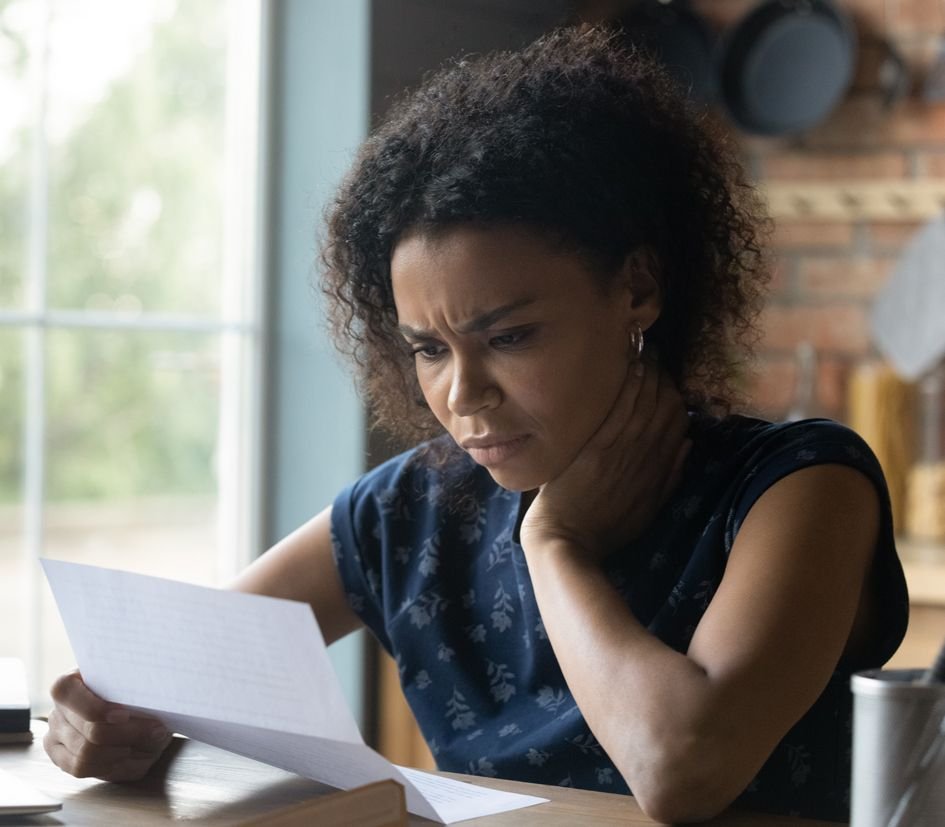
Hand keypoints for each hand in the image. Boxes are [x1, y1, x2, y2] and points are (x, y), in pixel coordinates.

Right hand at [44, 670, 171, 781]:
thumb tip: (153, 712)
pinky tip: (134, 756)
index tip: (125, 715)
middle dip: (129, 735)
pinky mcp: (63, 761)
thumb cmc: (125, 686)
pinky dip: (115, 766)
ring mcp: (56, 740)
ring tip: (150, 744)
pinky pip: (86, 771)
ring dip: (124, 753)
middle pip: (89, 734)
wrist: (120, 698)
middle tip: (158, 731)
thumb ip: (133, 689)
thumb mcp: (129, 679)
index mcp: (66, 685)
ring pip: (86, 757)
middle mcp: (56, 714)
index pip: (71, 697)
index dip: (98, 709)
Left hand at [520, 353, 690, 562]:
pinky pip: (617, 413)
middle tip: (660, 358)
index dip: (677, 399)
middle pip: (664, 410)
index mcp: (657, 471)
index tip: (671, 380)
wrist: (567, 539)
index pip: (678, 425)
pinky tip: (632, 369)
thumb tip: (688, 444)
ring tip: (647, 353)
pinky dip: (627, 389)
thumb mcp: (648, 508)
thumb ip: (670, 476)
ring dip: (648, 377)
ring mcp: (620, 453)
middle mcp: (643, 458)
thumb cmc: (604, 527)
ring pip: (644, 407)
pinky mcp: (595, 450)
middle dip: (665, 381)